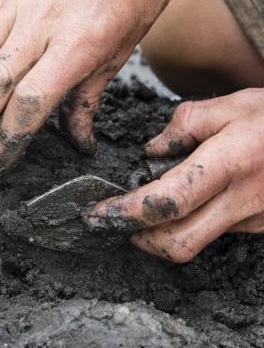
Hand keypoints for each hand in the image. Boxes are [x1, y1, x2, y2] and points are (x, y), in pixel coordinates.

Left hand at [85, 89, 263, 261]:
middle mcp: (242, 201)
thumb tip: (152, 151)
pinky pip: (218, 231)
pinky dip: (194, 221)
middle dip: (140, 239)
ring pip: (197, 240)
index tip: (100, 213)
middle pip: (178, 243)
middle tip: (119, 221)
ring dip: (164, 230)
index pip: (166, 202)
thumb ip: (184, 126)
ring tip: (153, 203)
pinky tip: (193, 199)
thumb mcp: (230, 104)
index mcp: (228, 164)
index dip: (127, 213)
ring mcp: (254, 219)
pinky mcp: (261, 226)